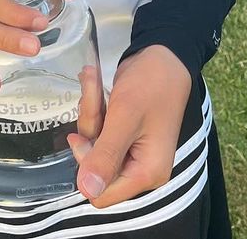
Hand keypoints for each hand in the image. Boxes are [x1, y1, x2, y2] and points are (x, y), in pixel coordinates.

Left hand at [67, 45, 191, 208]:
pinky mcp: (124, 133)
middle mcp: (140, 167)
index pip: (102, 194)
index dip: (88, 166)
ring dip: (91, 108)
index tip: (83, 136)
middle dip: (90, 126)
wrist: (163, 54)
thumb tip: (87, 190)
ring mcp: (132, 150)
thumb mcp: (125, 117)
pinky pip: (99, 128)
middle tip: (91, 92)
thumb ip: (106, 155)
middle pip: (95, 164)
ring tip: (93, 78)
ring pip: (94, 142)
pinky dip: (95, 104)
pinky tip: (95, 79)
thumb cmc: (150, 84)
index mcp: (146, 173)